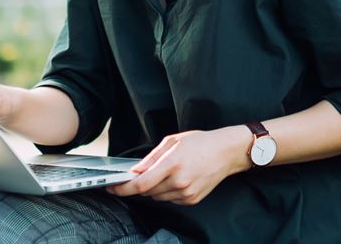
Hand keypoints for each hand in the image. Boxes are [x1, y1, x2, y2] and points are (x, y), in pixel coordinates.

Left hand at [106, 126, 251, 205]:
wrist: (227, 152)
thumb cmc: (201, 143)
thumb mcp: (172, 141)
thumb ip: (151, 157)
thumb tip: (135, 171)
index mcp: (172, 163)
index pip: (141, 184)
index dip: (124, 188)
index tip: (114, 188)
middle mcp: (179, 181)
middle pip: (147, 192)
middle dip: (139, 185)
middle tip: (139, 175)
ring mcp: (186, 192)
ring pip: (157, 197)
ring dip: (153, 188)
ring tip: (165, 173)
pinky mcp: (192, 200)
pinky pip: (170, 199)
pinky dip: (167, 192)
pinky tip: (176, 179)